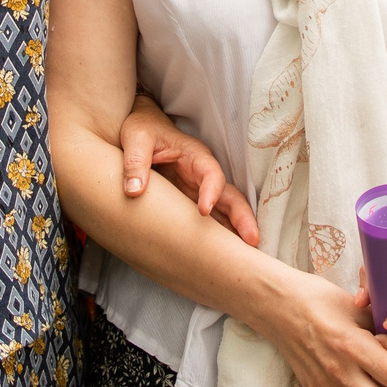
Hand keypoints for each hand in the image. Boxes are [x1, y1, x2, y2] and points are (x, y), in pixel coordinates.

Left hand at [119, 98, 258, 246]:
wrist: (143, 130)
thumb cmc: (143, 130)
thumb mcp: (136, 140)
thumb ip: (135, 163)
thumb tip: (135, 191)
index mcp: (194, 156)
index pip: (210, 173)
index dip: (211, 191)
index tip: (204, 211)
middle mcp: (203, 176)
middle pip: (230, 196)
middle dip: (242, 217)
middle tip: (251, 240)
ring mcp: (200, 192)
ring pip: (226, 211)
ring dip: (237, 231)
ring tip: (247, 257)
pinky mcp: (192, 204)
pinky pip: (213, 221)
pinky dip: (222, 237)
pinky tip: (226, 256)